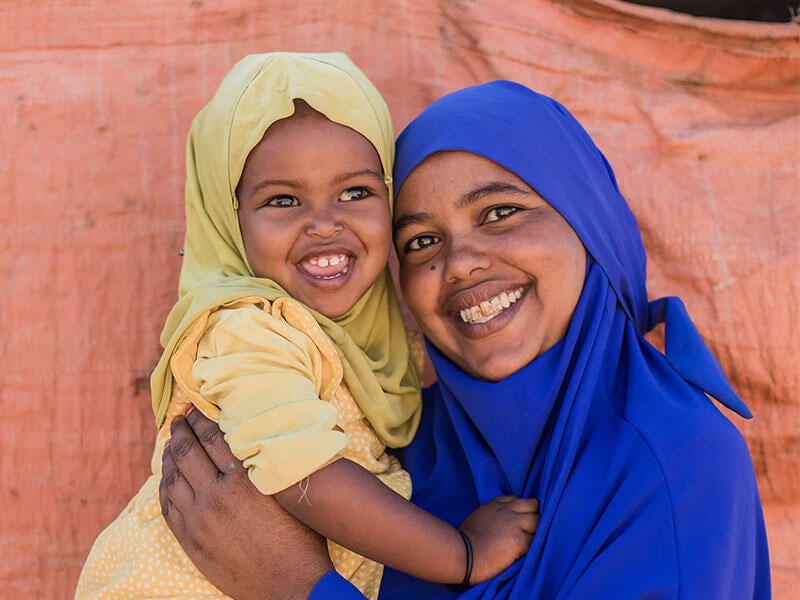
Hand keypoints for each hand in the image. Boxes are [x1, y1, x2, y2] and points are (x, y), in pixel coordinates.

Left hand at [159, 408, 332, 599]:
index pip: (214, 437)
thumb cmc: (300, 538)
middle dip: (181, 430)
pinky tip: (167, 474)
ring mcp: (199, 520)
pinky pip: (167, 504)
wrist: (289, 586)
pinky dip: (164, 484)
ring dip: (169, 454)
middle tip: (179, 418)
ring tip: (171, 442)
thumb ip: (270, 465)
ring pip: (172, 476)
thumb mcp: (288, 494)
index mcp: (244, 481)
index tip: (197, 406)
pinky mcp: (190, 540)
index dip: (202, 418)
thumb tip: (260, 436)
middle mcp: (217, 496)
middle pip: (189, 451)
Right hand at [459, 496, 538, 584]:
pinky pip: (537, 541)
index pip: (517, 500)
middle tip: (531, 532)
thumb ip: (493, 516)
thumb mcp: (478, 518)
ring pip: (539, 521)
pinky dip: (536, 547)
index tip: (521, 522)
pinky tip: (529, 554)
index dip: (522, 511)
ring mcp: (514, 524)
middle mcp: (507, 510)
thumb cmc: (464, 542)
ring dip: (538, 532)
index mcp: (495, 505)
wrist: (460, 554)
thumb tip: (503, 527)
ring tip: (532, 544)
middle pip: (533, 505)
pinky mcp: (519, 540)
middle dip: (535, 516)